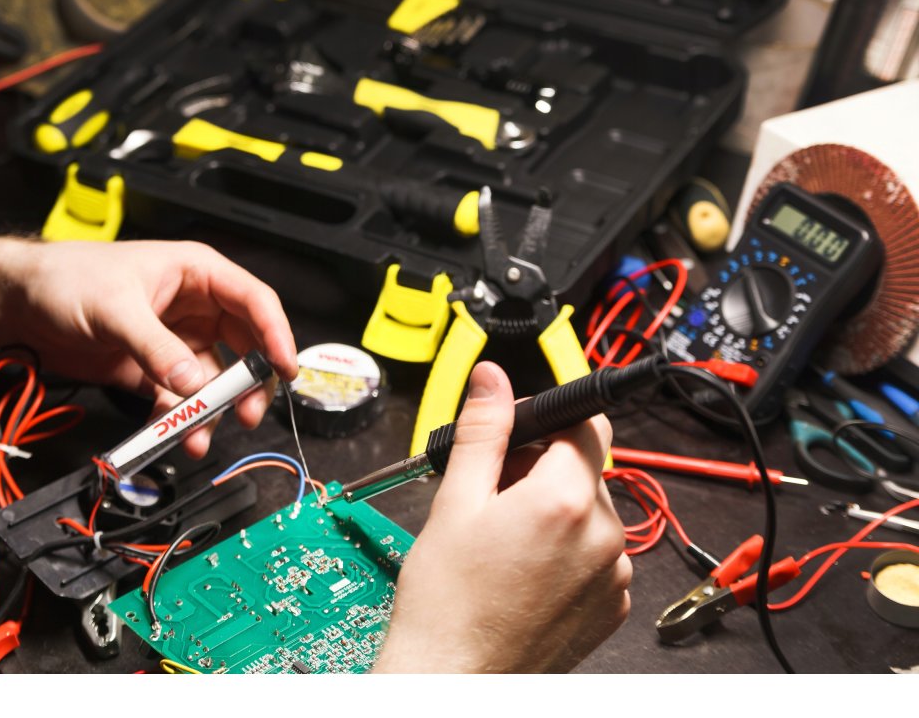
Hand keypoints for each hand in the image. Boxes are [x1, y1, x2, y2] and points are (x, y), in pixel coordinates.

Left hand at [0, 236, 297, 457]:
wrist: (17, 303)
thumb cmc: (66, 278)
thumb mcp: (115, 308)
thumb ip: (157, 348)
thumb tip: (193, 383)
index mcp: (198, 273)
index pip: (255, 302)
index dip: (276, 335)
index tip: (285, 368)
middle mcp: (196, 307)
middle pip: (244, 347)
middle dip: (248, 384)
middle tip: (248, 413)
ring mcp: (178, 339)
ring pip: (213, 379)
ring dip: (212, 409)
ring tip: (200, 434)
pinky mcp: (156, 367)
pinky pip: (181, 396)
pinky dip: (180, 417)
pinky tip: (172, 431)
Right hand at [372, 361, 630, 672]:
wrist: (454, 678)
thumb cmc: (448, 604)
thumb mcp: (455, 501)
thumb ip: (483, 430)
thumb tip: (493, 381)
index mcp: (565, 500)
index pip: (587, 423)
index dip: (551, 420)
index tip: (525, 433)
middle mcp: (602, 536)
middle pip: (585, 467)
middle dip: (542, 466)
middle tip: (493, 492)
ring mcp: (611, 575)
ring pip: (590, 510)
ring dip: (554, 508)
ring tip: (504, 536)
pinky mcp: (611, 605)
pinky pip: (597, 553)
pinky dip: (567, 548)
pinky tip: (524, 566)